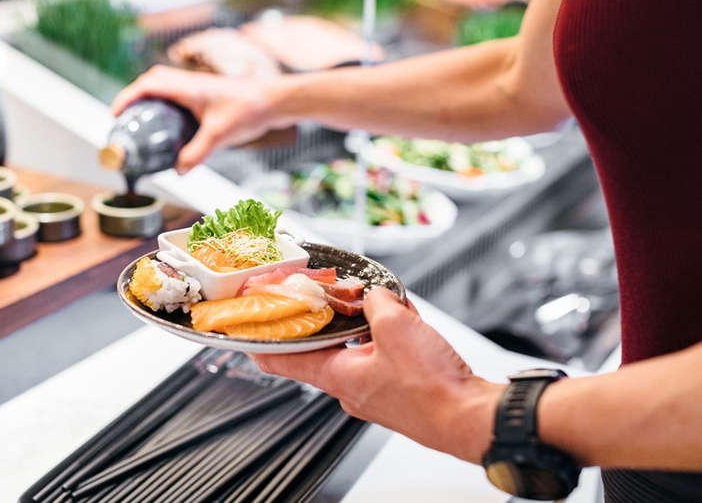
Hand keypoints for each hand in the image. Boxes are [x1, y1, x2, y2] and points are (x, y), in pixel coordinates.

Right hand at [110, 65, 280, 173]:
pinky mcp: (208, 95)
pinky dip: (168, 104)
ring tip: (143, 121)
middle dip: (135, 96)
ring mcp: (199, 87)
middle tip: (126, 118)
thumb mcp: (219, 136)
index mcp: (188, 87)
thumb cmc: (249, 111)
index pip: (148, 85)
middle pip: (153, 80)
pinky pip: (179, 93)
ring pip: (166, 85)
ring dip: (151, 98)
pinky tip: (171, 125)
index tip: (116, 114)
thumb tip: (178, 170)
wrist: (274, 101)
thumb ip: (197, 154)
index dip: (127, 97)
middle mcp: (190, 83)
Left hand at [249, 287, 503, 463]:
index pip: (282, 360)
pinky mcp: (399, 391)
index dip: (260, 342)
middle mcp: (351, 388)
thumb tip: (374, 295)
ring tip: (377, 303)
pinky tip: (405, 320)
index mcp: (337, 377)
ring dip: (363, 325)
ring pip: (356, 349)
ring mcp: (375, 390)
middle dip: (325, 319)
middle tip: (321, 296)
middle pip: (323, 348)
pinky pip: (383, 356)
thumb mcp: (396, 327)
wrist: (470, 418)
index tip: (244, 331)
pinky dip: (388, 336)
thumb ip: (376, 304)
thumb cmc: (432, 389)